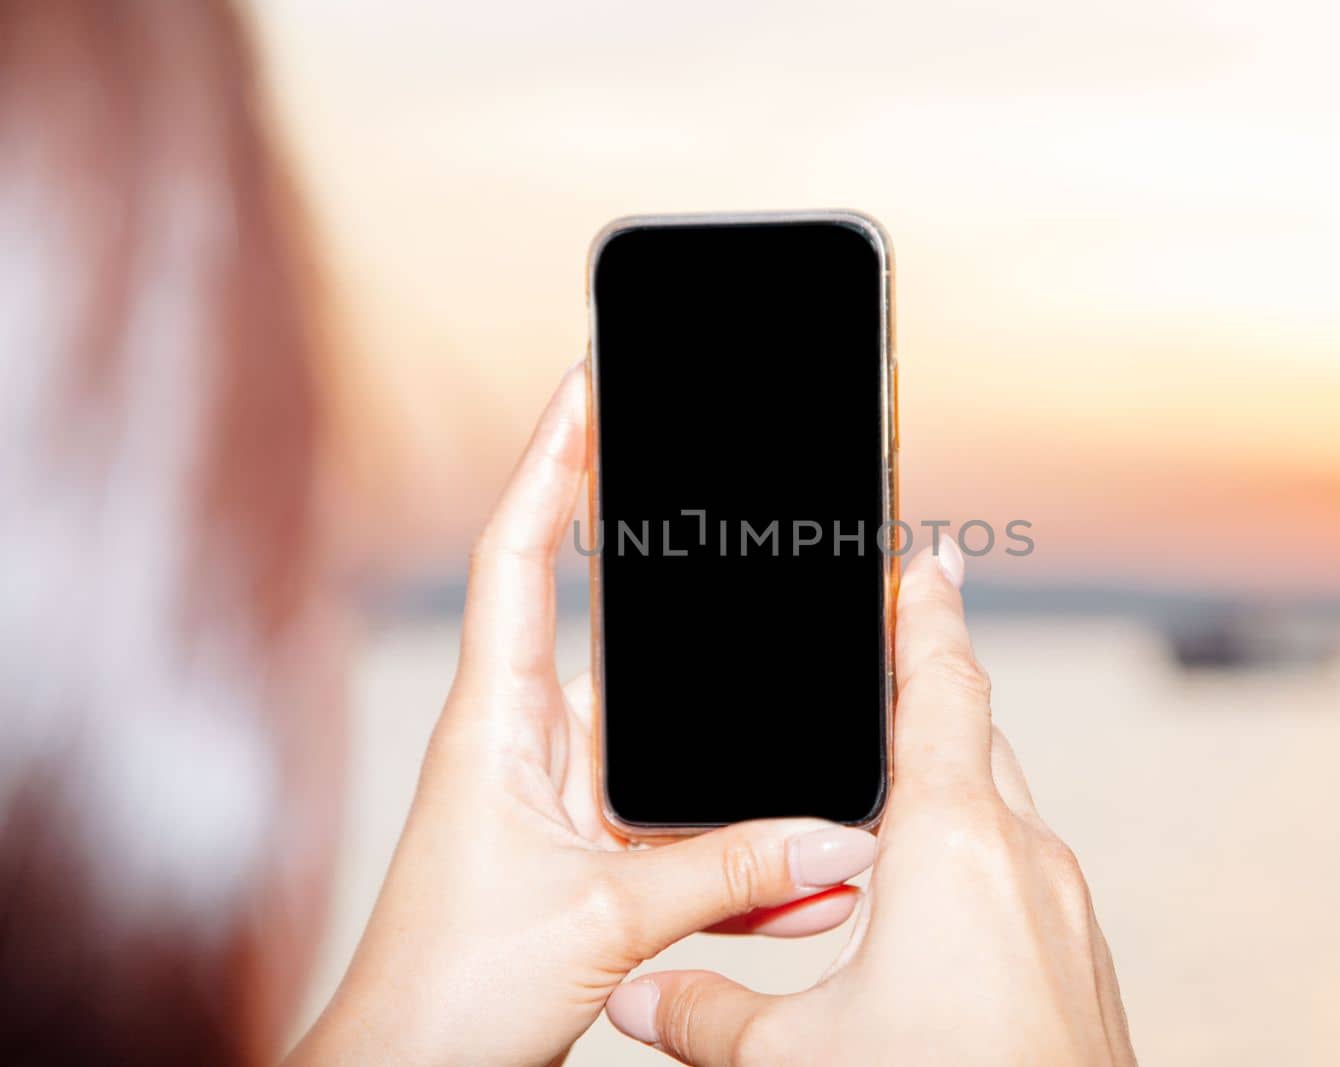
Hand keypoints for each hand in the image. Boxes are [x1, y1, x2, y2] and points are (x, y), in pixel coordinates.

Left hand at [289, 363, 876, 1066]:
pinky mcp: (591, 859)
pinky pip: (683, 825)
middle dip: (682, 585)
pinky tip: (797, 869)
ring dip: (735, 753)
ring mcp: (563, 803)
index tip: (587, 384)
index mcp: (498, 722)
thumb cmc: (447, 995)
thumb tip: (840, 839)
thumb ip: (731, 871)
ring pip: (669, 742)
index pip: (519, 556)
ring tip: (809, 737)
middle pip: (614, 629)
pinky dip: (739, 844)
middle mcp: (530, 746)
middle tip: (740, 521)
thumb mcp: (604, 916)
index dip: (550, 463)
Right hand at [604, 547, 1137, 1065]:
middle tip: (885, 676)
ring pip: (1004, 813)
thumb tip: (640, 995)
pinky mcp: (1082, 966)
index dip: (930, 615)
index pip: (945, 688)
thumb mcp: (794, 1055)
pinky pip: (1025, 878)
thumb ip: (706, 1010)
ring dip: (953, 792)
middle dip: (930, 703)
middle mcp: (1026, 861)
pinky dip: (978, 862)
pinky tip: (934, 921)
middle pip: (976, 742)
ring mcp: (1067, 914)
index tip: (930, 558)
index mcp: (956, 845)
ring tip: (889, 809)